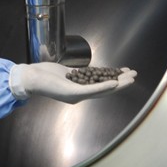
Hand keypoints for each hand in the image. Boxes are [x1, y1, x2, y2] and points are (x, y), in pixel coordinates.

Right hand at [11, 62, 136, 103]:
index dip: (119, 85)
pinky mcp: (73, 75)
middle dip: (121, 79)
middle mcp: (81, 91)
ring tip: (127, 70)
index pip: (105, 91)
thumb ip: (93, 88)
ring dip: (113, 74)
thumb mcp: (72, 89)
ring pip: (100, 78)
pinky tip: (110, 69)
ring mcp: (77, 82)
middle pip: (106, 85)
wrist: (33, 77)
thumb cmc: (48, 85)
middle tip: (134, 73)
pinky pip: (90, 73)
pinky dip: (101, 71)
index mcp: (82, 97)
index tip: (130, 80)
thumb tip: (112, 85)